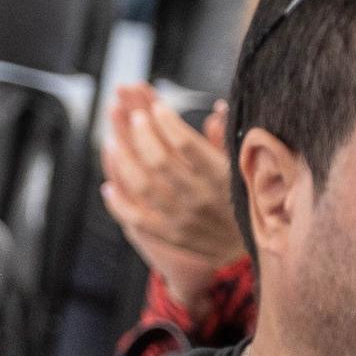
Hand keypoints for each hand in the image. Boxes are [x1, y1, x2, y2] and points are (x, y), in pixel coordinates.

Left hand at [100, 85, 245, 313]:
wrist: (247, 248)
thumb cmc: (244, 198)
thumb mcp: (244, 169)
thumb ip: (227, 139)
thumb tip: (217, 107)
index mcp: (222, 177)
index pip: (187, 145)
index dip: (168, 122)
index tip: (157, 107)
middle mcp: (201, 198)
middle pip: (160, 162)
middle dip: (142, 134)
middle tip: (134, 118)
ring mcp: (183, 219)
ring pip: (143, 186)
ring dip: (124, 161)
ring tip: (113, 142)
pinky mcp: (169, 235)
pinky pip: (136, 218)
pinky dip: (118, 202)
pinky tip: (108, 186)